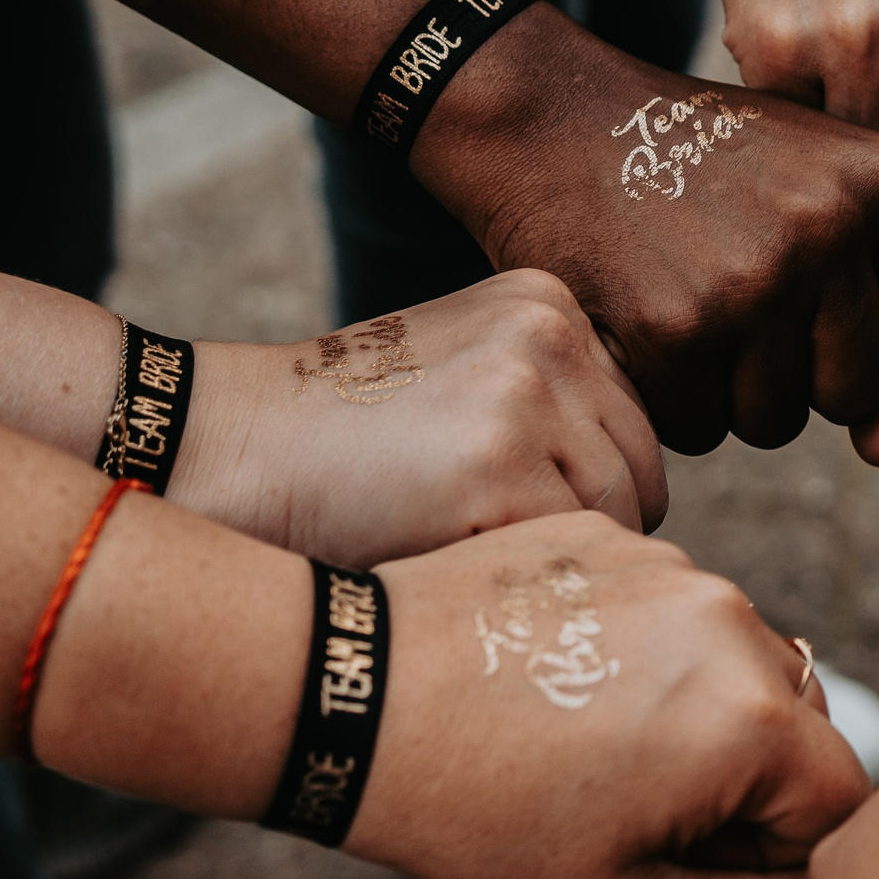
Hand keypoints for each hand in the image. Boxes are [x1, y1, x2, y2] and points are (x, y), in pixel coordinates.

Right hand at [172, 271, 666, 566]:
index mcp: (549, 302)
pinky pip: (570, 551)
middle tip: (504, 539)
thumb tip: (650, 483)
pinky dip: (521, 576)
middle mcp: (549, 334)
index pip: (638, 421)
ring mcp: (525, 397)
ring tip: (470, 541)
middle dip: (591, 521)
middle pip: (644, 469)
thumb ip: (559, 399)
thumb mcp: (467, 370)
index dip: (593, 481)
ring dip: (557, 554)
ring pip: (619, 516)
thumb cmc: (351, 433)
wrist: (228, 446)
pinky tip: (451, 554)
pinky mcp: (497, 469)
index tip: (525, 502)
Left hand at [355, 510, 870, 878]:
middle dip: (746, 780)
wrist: (354, 698)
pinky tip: (561, 685)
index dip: (779, 853)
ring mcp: (680, 567)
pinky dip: (645, 651)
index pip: (841, 802)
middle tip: (632, 810)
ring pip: (742, 663)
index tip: (690, 860)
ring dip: (699, 711)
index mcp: (751, 723)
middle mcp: (737, 625)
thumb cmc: (479, 817)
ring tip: (588, 744)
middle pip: (803, 726)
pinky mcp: (622, 536)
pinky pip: (677, 608)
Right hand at [416, 10, 878, 460]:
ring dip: (730, 391)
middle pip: (855, 394)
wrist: (556, 114)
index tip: (820, 317)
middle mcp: (835, 228)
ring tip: (691, 303)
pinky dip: (670, 398)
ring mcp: (755, 280)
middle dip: (801, 378)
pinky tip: (645, 323)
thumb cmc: (705, 167)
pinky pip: (701, 429)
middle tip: (739, 301)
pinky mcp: (675, 327)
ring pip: (779, 422)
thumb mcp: (818, 200)